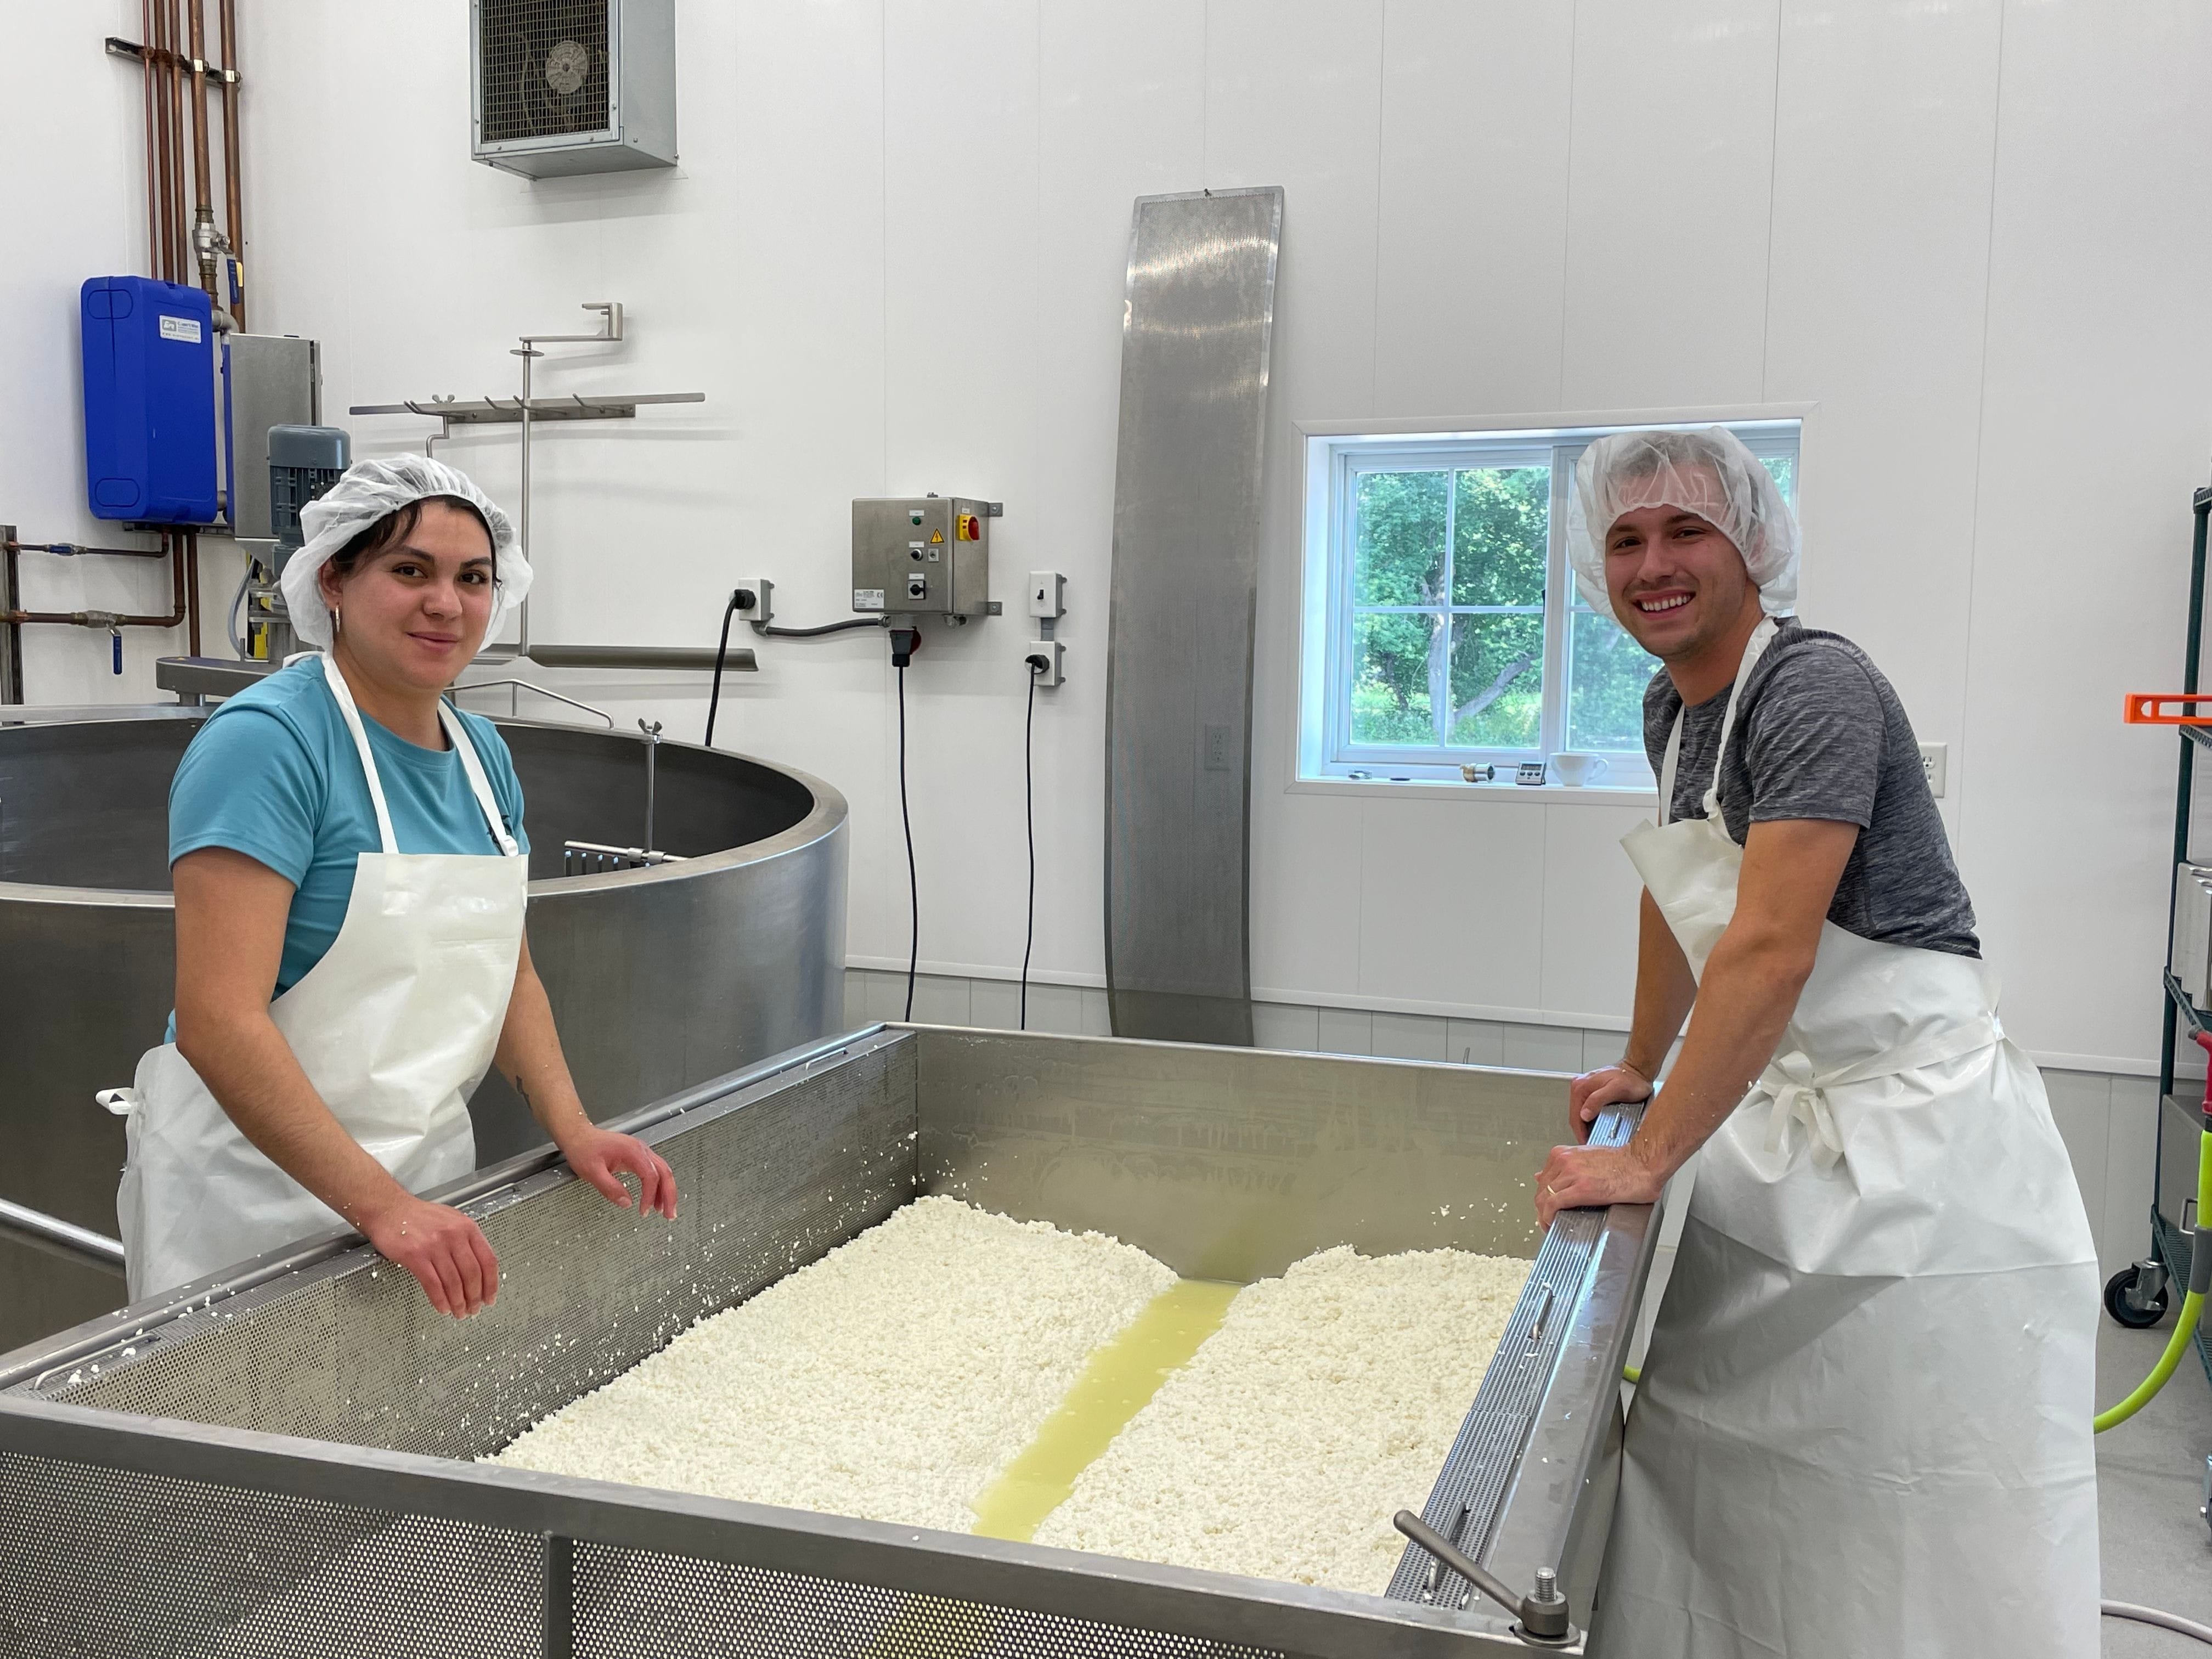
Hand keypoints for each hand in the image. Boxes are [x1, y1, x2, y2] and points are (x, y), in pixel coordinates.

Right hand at [360, 1194, 499, 1317]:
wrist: (389, 1209)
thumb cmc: (418, 1216)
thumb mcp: (451, 1220)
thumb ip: (466, 1240)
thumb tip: (479, 1268)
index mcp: (467, 1227)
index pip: (488, 1260)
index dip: (491, 1284)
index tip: (490, 1298)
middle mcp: (454, 1235)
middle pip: (473, 1274)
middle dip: (475, 1297)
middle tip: (474, 1309)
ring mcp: (435, 1245)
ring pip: (454, 1282)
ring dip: (458, 1302)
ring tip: (459, 1312)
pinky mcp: (415, 1256)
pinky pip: (433, 1284)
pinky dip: (440, 1300)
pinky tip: (443, 1308)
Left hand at [560, 1124, 678, 1220]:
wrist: (579, 1136)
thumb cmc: (584, 1149)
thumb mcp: (592, 1172)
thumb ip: (610, 1188)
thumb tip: (626, 1203)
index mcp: (632, 1151)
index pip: (650, 1176)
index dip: (650, 1195)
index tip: (643, 1210)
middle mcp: (641, 1150)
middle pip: (665, 1172)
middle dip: (669, 1195)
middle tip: (669, 1214)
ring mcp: (641, 1152)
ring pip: (663, 1171)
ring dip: (666, 1191)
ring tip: (665, 1210)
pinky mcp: (638, 1156)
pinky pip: (655, 1171)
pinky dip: (659, 1186)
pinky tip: (655, 1198)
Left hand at [1534, 1142, 1664, 1226]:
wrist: (1642, 1163)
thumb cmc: (1622, 1162)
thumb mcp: (1586, 1158)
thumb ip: (1565, 1167)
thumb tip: (1543, 1176)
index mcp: (1565, 1154)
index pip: (1542, 1179)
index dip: (1543, 1196)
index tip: (1547, 1207)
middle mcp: (1565, 1161)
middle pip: (1541, 1190)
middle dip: (1542, 1208)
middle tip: (1548, 1220)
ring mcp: (1572, 1174)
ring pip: (1543, 1199)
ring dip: (1544, 1216)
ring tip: (1550, 1225)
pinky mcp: (1582, 1189)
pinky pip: (1553, 1205)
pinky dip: (1548, 1217)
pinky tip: (1552, 1225)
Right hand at [1568, 1061, 1653, 1143]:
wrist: (1638, 1070)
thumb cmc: (1631, 1079)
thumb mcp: (1616, 1089)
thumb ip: (1597, 1100)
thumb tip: (1584, 1115)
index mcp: (1581, 1086)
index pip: (1575, 1116)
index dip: (1580, 1133)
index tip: (1587, 1144)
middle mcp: (1579, 1087)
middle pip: (1576, 1116)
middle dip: (1583, 1131)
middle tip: (1593, 1144)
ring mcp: (1585, 1090)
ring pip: (1581, 1115)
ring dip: (1587, 1127)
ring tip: (1596, 1137)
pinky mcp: (1591, 1093)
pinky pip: (1588, 1110)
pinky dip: (1592, 1120)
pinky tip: (1599, 1126)